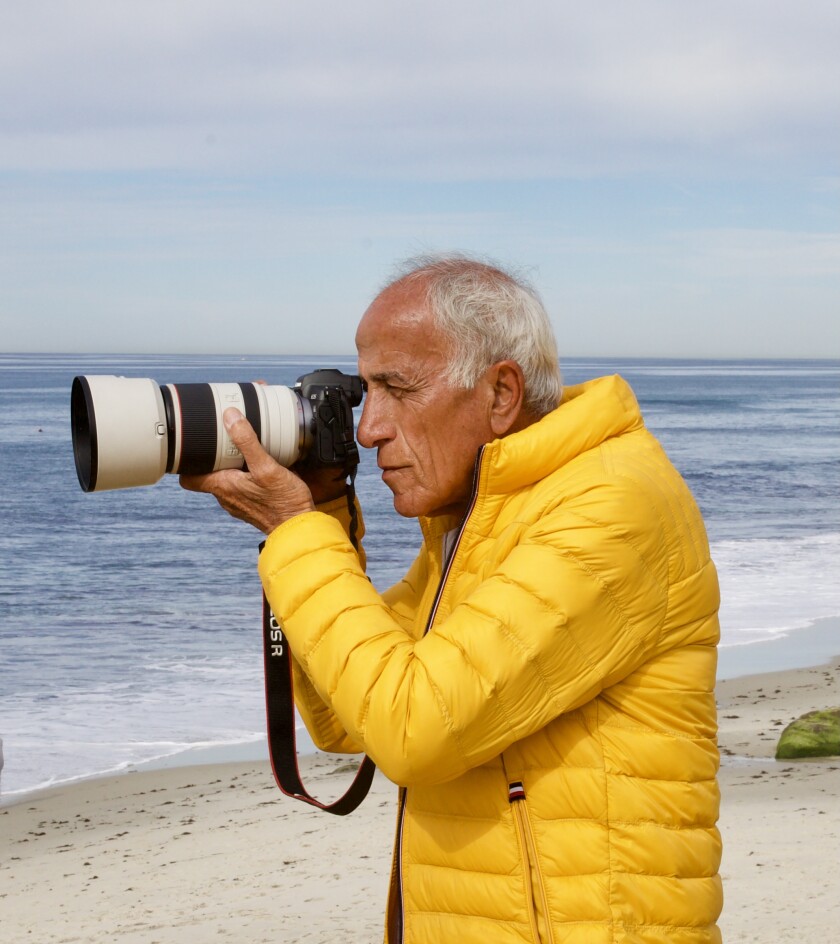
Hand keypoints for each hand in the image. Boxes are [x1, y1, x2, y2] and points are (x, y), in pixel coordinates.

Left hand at [180, 408, 314, 533]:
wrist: (299, 527)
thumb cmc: (283, 503)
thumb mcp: (266, 466)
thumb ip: (247, 441)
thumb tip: (231, 417)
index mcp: (223, 487)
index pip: (188, 478)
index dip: (187, 463)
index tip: (193, 448)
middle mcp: (227, 497)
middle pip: (208, 476)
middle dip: (213, 460)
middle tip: (224, 443)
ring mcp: (239, 504)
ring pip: (225, 482)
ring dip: (230, 468)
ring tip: (244, 453)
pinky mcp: (252, 507)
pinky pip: (241, 489)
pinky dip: (245, 478)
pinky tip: (260, 470)